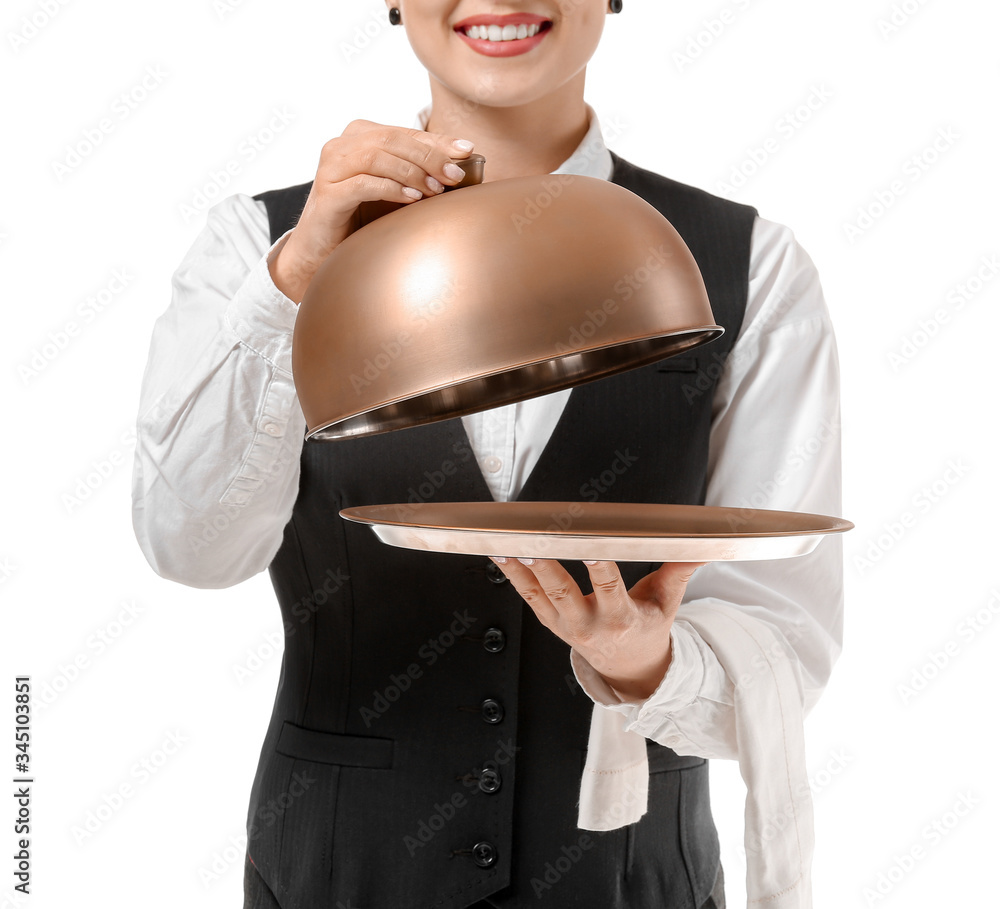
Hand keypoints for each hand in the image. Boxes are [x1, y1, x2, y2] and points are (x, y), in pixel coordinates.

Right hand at [269, 119, 474, 300]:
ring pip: (376, 157)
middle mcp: (341, 145)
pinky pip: (362, 184)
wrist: (322, 250)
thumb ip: (418, 173)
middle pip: (392, 140)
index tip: (467, 151)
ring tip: (435, 189)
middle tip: (454, 175)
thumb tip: (463, 164)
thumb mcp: (394, 190)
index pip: (404, 132)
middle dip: (428, 156)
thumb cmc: (362, 217)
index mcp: (359, 136)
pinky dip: (391, 188)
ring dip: (411, 172)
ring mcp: (330, 167)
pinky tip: (412, 199)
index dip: (436, 141)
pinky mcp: (327, 194)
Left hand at [489, 557, 703, 700]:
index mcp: (621, 617)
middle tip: (531, 540)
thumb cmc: (649, 627)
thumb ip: (680, 570)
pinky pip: (528, 596)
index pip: (609, 587)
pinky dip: (513, 574)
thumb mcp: (668, 603)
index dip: (598, 567)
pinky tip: (500, 551)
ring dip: (519, 568)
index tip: (589, 546)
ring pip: (538, 594)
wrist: (629, 668)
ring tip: (503, 542)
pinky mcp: (550, 621)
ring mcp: (565, 625)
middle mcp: (589, 624)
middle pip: (563, 591)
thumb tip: (705, 544)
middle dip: (546, 565)